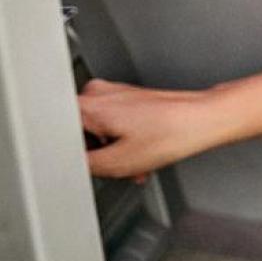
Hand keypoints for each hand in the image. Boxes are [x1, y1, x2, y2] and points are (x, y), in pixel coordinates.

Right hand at [78, 71, 261, 178]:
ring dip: (115, 152)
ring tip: (136, 161)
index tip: (87, 165)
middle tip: (118, 166)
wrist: (204, 120)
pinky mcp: (129, 100)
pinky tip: (142, 154)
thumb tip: (70, 167)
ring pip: (99, 133)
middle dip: (99, 156)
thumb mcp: (116, 163)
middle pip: (80, 135)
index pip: (57, 137)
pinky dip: (125, 142)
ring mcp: (114, 94)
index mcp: (88, 105)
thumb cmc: (172, 133)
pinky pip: (114, 126)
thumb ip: (83, 166)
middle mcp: (98, 93)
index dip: (73, 157)